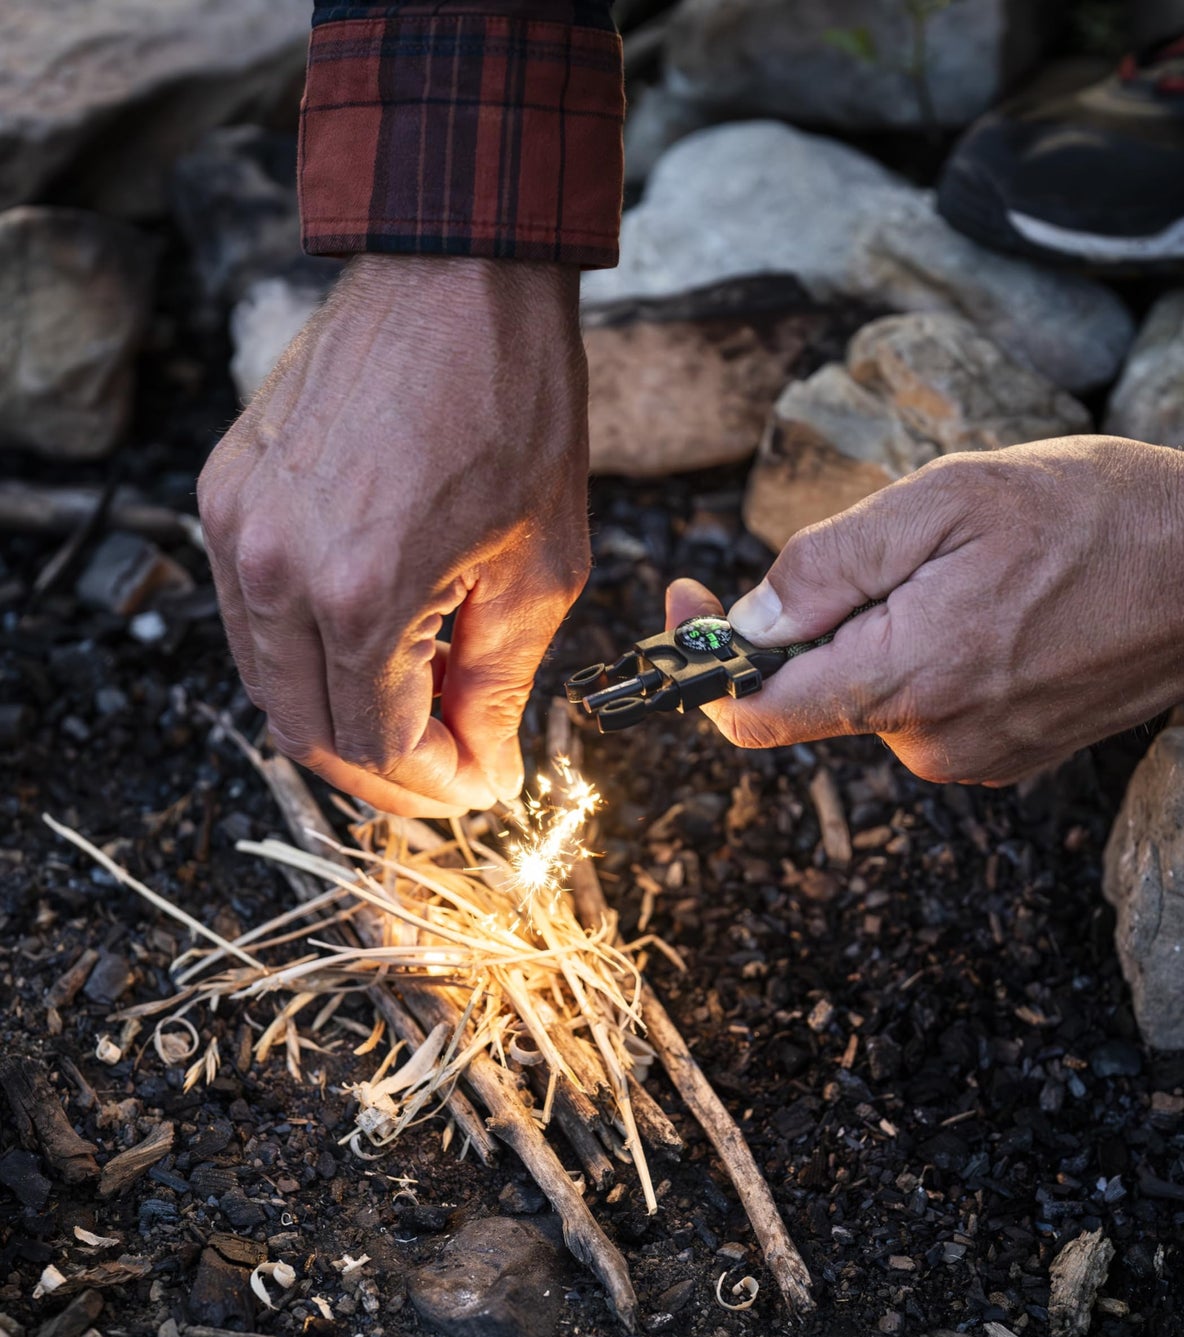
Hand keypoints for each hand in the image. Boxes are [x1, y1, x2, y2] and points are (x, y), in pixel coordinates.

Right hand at [199, 256, 588, 815]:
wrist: (458, 281)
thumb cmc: (518, 410)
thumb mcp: (539, 571)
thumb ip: (499, 689)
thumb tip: (483, 774)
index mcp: (361, 593)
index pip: (379, 745)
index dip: (437, 788)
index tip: (485, 789)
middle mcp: (275, 568)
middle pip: (309, 730)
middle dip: (388, 772)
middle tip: (453, 774)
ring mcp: (237, 527)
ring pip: (271, 682)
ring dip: (344, 718)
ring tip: (422, 717)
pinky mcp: (226, 494)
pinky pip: (253, 616)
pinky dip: (310, 655)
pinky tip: (376, 650)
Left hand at [666, 435, 1183, 783]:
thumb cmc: (1098, 512)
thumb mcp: (949, 498)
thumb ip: (831, 567)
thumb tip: (749, 622)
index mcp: (908, 679)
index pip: (755, 715)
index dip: (704, 665)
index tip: (687, 603)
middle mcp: (936, 742)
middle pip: (819, 694)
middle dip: (825, 621)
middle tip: (900, 541)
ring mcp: (981, 758)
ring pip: (879, 697)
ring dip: (891, 633)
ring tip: (975, 568)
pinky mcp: (1016, 756)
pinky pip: (933, 709)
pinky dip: (935, 657)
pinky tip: (1001, 605)